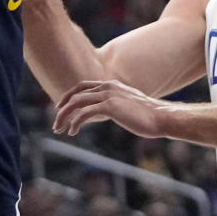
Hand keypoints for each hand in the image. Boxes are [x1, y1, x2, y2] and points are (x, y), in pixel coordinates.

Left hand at [53, 78, 171, 137]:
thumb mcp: (127, 105)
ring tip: (59, 129)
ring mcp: (108, 95)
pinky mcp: (110, 106)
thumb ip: (115, 104)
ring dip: (65, 116)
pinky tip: (72, 131)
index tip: (60, 108)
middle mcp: (107, 86)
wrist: (160, 117)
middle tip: (56, 122)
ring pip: (77, 102)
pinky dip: (75, 122)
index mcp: (110, 84)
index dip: (69, 96)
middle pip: (76, 94)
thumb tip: (108, 110)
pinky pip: (85, 113)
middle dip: (63, 108)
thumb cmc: (147, 115)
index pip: (82, 86)